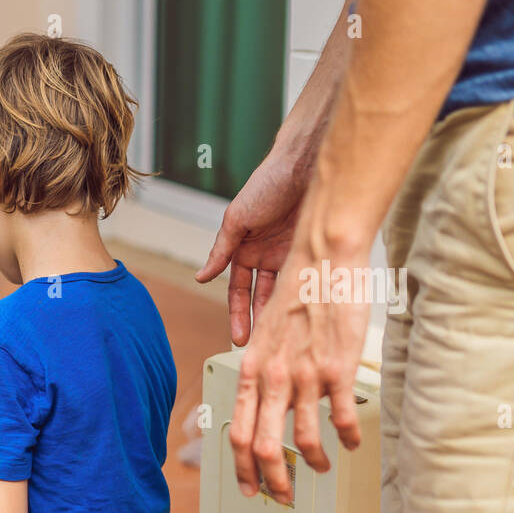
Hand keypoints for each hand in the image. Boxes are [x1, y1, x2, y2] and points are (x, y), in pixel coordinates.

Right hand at [196, 151, 308, 344]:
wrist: (305, 164)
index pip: (238, 290)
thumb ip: (221, 250)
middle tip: (260, 348)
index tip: (238, 336)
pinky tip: (303, 314)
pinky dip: (303, 295)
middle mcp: (266, 255)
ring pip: (284, 292)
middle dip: (258, 322)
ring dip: (280, 314)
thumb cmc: (267, 183)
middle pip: (260, 297)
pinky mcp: (312, 248)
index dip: (237, 314)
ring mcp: (290, 253)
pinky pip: (306, 279)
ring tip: (281, 336)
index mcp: (243, 249)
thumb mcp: (236, 219)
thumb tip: (201, 276)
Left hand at [232, 249, 368, 500]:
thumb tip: (266, 398)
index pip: (236, 433)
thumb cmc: (297, 293)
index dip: (240, 468)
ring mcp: (304, 376)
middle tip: (283, 496)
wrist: (321, 258)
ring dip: (313, 463)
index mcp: (251, 370)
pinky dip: (347, 438)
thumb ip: (264, 369)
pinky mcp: (337, 370)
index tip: (248, 486)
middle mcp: (272, 377)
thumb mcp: (266, 335)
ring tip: (322, 468)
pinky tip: (351, 443)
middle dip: (272, 482)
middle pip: (262, 447)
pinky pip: (341, 419)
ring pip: (302, 441)